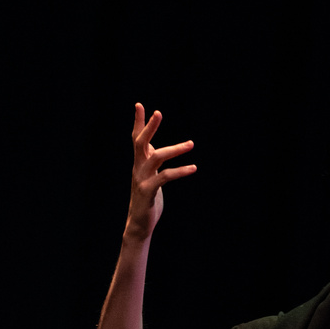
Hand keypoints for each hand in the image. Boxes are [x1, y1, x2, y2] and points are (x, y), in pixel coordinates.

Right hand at [126, 103, 196, 239]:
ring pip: (156, 157)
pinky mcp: (148, 191)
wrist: (139, 223)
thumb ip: (150, 161)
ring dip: (174, 149)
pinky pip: (165, 177)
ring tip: (191, 144)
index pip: (136, 138)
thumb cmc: (146, 198)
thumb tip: (152, 148)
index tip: (139, 105)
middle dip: (149, 127)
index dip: (138, 122)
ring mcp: (141, 179)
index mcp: (139, 163)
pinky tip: (193, 168)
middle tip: (158, 113)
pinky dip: (180, 171)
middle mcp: (137, 168)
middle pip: (140, 142)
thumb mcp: (148, 176)